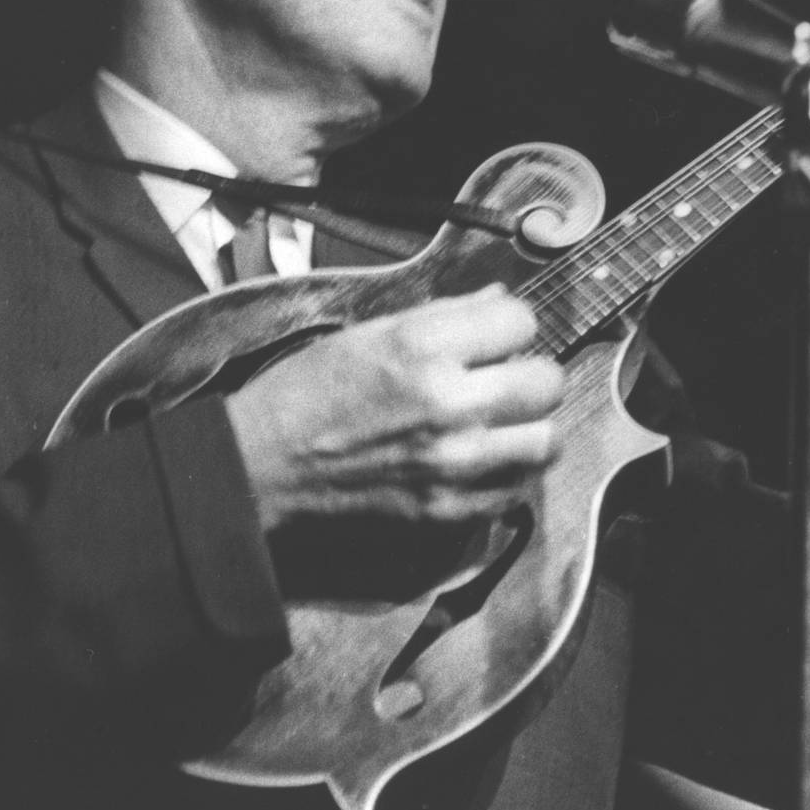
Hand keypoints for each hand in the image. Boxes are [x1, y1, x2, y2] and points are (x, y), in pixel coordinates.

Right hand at [225, 285, 563, 530]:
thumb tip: (498, 300)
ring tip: (505, 422)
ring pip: (546, 441)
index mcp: (422, 347)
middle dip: (531, 373)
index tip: (496, 335)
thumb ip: (444, 316)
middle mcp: (446, 403)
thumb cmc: (306, 392)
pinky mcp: (447, 509)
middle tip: (508, 378)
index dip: (511, 324)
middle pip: (548, 381)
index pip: (521, 320)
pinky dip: (510, 473)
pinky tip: (485, 460)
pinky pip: (517, 490)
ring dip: (531, 427)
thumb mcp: (369, 332)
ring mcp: (452, 462)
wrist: (261, 464)